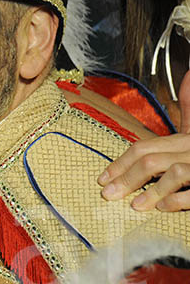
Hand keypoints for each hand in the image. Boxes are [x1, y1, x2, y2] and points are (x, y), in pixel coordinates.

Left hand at [97, 70, 189, 210]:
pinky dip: (179, 199)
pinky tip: (163, 207)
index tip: (102, 178)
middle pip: (151, 159)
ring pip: (174, 172)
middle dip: (125, 177)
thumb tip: (189, 75)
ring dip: (151, 190)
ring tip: (134, 205)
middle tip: (106, 194)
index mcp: (187, 139)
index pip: (144, 147)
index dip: (120, 163)